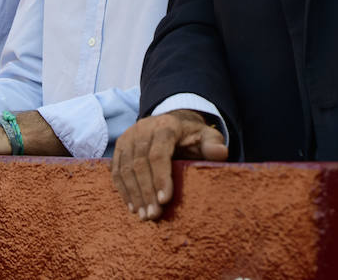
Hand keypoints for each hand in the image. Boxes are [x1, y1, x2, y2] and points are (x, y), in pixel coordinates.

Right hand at [110, 110, 227, 220]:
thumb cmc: (191, 135)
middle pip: (139, 163)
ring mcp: (128, 137)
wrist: (170, 122)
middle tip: (154, 215)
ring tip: (144, 216)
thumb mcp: (207, 135)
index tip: (165, 200)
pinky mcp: (120, 147)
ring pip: (125, 168)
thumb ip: (213, 144)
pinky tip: (133, 207)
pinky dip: (123, 190)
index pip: (158, 153)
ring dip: (134, 195)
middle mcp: (142, 129)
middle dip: (146, 192)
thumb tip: (221, 153)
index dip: (160, 177)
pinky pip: (116, 171)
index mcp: (165, 126)